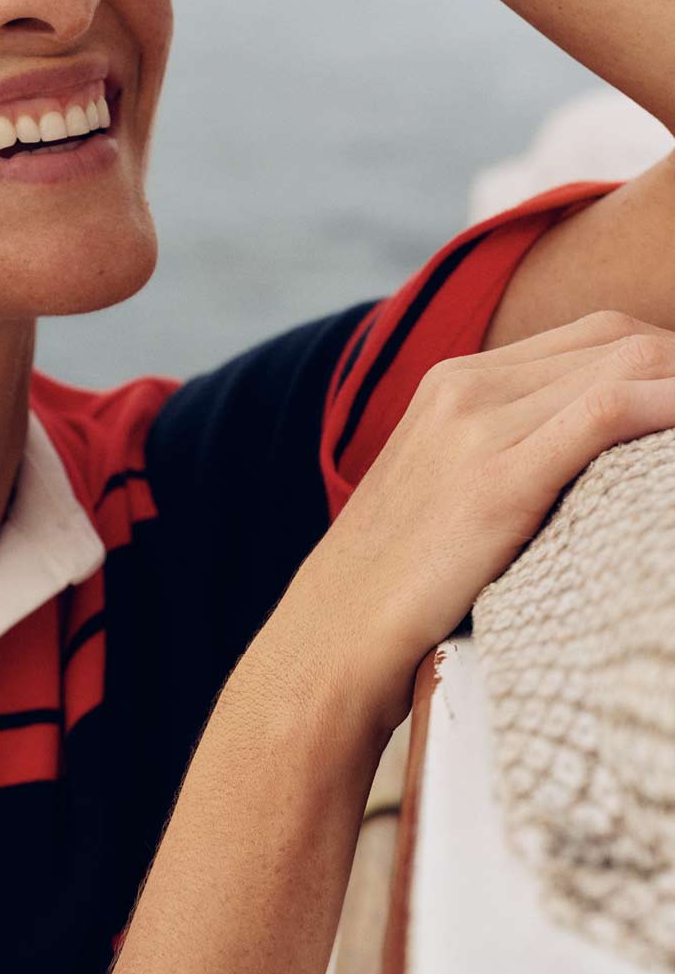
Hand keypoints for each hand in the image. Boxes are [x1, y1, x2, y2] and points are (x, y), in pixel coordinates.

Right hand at [294, 309, 674, 734]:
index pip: (595, 336)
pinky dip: (669, 407)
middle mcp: (466, 389)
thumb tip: (594, 456)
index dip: (665, 360)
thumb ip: (509, 450)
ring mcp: (477, 429)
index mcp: (454, 382)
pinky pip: (608, 412)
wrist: (332, 637)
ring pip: (625, 365)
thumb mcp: (448, 489)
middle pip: (618, 340)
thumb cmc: (400, 584)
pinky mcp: (496, 481)